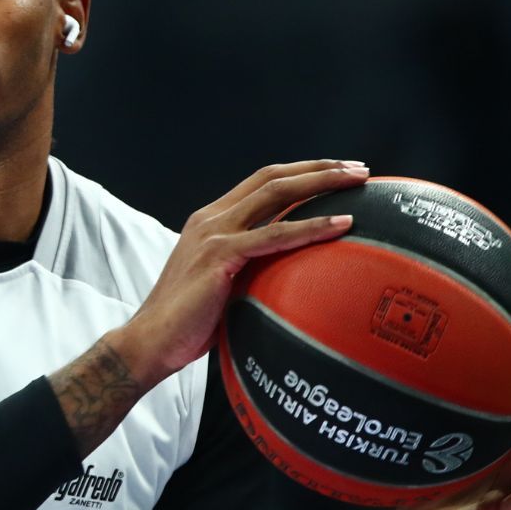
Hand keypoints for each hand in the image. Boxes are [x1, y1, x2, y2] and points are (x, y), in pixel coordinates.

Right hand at [121, 159, 369, 378]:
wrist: (151, 341)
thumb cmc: (187, 323)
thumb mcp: (222, 284)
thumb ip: (248, 268)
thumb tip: (288, 278)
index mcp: (210, 221)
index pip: (260, 182)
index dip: (300, 173)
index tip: (334, 172)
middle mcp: (212, 219)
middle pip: (273, 177)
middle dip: (319, 168)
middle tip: (357, 168)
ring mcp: (215, 234)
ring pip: (277, 194)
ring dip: (322, 183)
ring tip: (358, 181)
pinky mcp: (221, 256)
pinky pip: (275, 235)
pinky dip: (312, 227)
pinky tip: (342, 225)